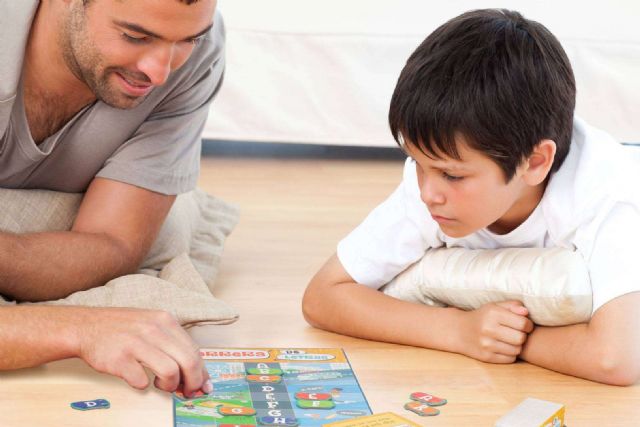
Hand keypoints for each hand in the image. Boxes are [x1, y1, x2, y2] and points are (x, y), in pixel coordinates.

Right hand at [71, 307, 211, 395]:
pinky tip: (139, 379)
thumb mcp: (152, 324)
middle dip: (192, 382)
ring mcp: (136, 343)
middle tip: (186, 392)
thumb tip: (195, 370)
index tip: (203, 385)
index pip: (194, 350)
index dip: (201, 372)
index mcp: (165, 320)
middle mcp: (153, 329)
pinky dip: (143, 385)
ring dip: (169, 386)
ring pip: (170, 372)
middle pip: (188, 361)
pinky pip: (142, 381)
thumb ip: (173, 343)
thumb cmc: (123, 329)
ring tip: (160, 385)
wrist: (86, 326)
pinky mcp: (120, 359)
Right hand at [455, 300, 533, 362]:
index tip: (524, 324)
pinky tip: (503, 347)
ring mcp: (486, 345)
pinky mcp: (486, 357)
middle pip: (521, 338)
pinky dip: (510, 354)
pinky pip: (510, 359)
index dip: (528, 324)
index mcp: (492, 314)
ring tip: (509, 340)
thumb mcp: (495, 306)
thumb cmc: (483, 317)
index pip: (522, 323)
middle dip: (522, 335)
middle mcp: (488, 329)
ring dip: (517, 346)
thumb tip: (526, 312)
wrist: (460, 331)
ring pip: (517, 350)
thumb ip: (512, 305)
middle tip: (517, 332)